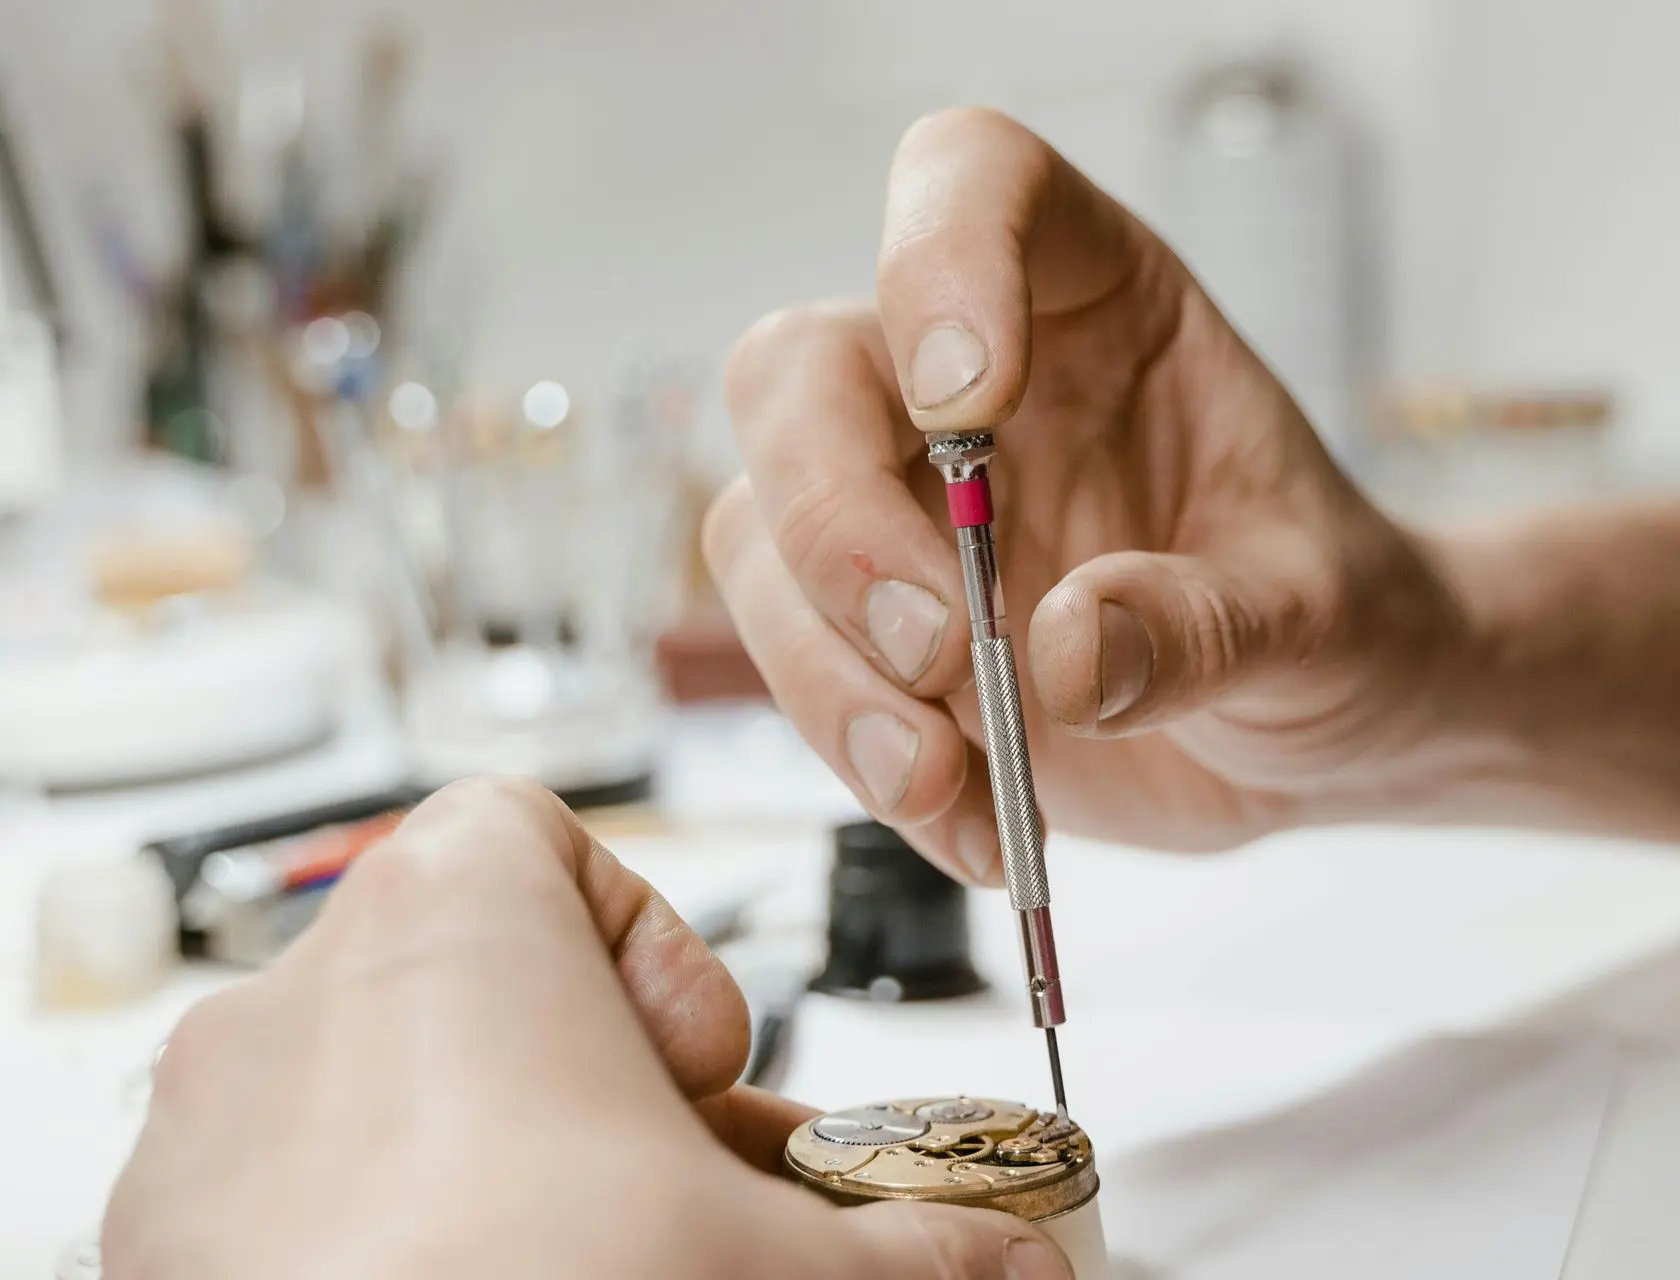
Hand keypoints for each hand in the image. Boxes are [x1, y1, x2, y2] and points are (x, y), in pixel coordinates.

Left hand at [103, 779, 1071, 1279]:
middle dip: (593, 1089)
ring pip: (381, 1091)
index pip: (540, 835)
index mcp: (445, 918)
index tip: (694, 1065)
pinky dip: (384, 1231)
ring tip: (578, 1254)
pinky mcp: (164, 1244)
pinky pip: (290, 1194)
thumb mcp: (773, 1255)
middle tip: (669, 1194)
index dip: (647, 943)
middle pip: (479, 978)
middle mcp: (300, 997)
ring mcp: (209, 1129)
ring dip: (489, 1158)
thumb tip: (1009, 1259)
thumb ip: (912, 1236)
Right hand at [705, 108, 1472, 875]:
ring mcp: (905, 512)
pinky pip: (796, 673)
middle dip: (834, 520)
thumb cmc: (1341, 620)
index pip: (969, 183)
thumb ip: (1208, 622)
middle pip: (798, 375)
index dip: (936, 261)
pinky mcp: (876, 635)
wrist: (1324, 732)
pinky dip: (862, 760)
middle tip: (937, 647)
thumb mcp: (1323, 616)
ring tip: (951, 779)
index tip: (969, 406)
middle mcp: (969, 387)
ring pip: (759, 536)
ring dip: (830, 673)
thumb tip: (1066, 653)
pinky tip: (971, 823)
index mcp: (1094, 301)